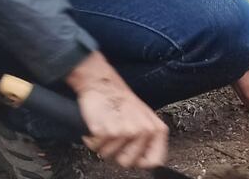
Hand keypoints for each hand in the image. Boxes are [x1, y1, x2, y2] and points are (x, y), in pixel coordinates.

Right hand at [67, 52, 167, 168]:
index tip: (132, 154)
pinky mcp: (106, 131)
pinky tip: (98, 125)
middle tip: (116, 135)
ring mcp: (125, 132)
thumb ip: (150, 141)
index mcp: (156, 129)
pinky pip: (95, 147)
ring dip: (104, 144)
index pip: (154, 161)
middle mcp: (143, 131)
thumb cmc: (123, 102)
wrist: (104, 84)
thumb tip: (150, 163)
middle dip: (117, 153)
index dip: (140, 162)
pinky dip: (92, 139)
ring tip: (107, 126)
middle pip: (127, 162)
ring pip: (109, 156)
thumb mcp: (145, 119)